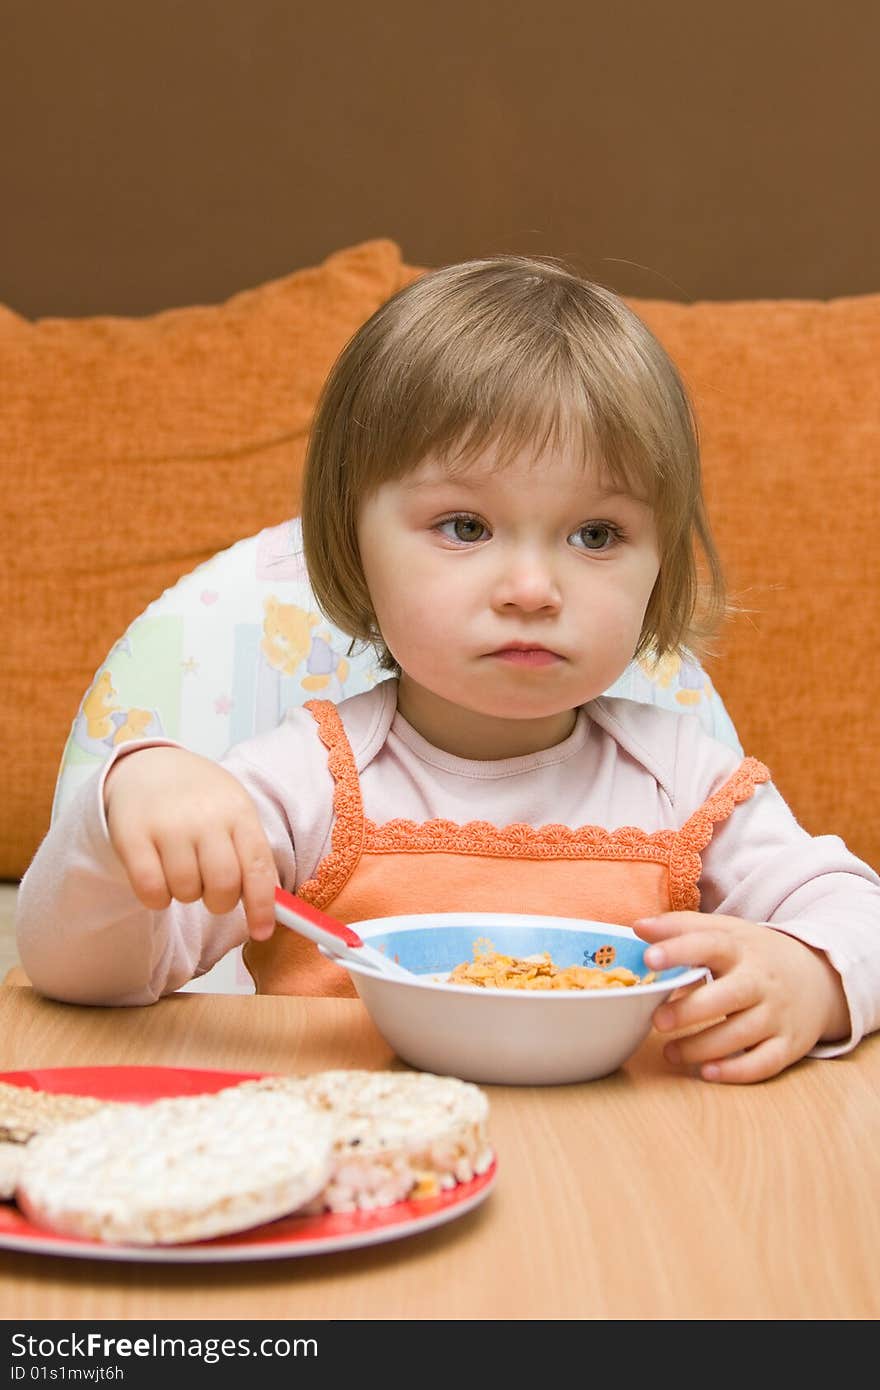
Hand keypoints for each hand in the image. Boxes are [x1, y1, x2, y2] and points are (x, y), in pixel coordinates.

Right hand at [103, 747, 278, 940]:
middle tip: (212, 893)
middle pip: (223, 885)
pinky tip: (158, 881)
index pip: (258, 867)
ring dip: (186, 895)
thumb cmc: (200, 799)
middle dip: (220, 902)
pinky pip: (151, 890)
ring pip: (186, 891)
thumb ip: (253, 856)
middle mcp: (205, 816)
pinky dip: (157, 898)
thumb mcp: (234, 813)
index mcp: (238, 812)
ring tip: (183, 872)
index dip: (263, 906)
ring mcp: (168, 825)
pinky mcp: (132, 835)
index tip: (262, 932)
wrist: (148, 766)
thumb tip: (272, 908)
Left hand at [633, 912, 850, 1083]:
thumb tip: (639, 927)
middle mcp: (761, 981)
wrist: (819, 977)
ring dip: (702, 1046)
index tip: (648, 958)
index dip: (679, 950)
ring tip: (670, 1052)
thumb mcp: (726, 932)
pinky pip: (764, 1062)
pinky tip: (707, 1072)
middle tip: (656, 1021)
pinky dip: (736, 1071)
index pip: (709, 944)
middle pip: (728, 995)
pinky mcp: (788, 1044)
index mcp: (741, 948)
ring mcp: (777, 1014)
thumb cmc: (755, 954)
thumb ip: (681, 927)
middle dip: (690, 1010)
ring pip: (741, 1034)